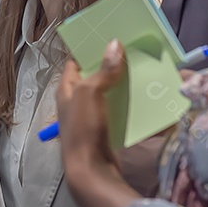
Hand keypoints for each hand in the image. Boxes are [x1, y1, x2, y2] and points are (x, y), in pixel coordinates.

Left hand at [56, 40, 141, 206]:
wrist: (91, 169)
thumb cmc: (84, 128)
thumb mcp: (90, 93)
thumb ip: (103, 70)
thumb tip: (115, 43)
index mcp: (66, 88)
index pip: (75, 61)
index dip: (89, 49)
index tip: (109, 37)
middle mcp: (76, 100)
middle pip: (94, 76)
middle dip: (111, 65)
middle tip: (132, 52)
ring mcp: (90, 115)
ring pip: (107, 93)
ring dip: (121, 84)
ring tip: (140, 70)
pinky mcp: (103, 128)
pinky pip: (116, 110)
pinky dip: (126, 102)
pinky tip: (141, 96)